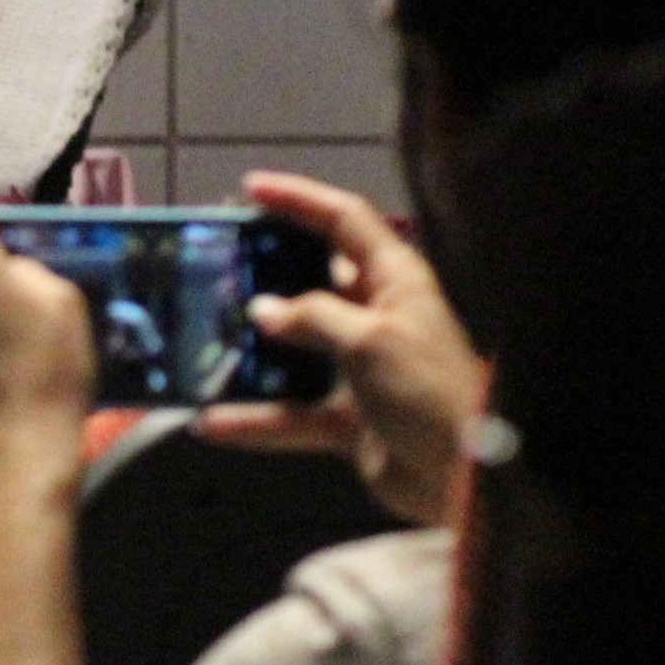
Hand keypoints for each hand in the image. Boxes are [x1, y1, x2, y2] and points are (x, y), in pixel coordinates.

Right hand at [195, 171, 480, 526]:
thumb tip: (264, 311)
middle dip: (263, 276)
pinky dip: (253, 420)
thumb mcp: (371, 339)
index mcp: (395, 280)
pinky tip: (211, 422)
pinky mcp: (345, 418)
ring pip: (292, 352)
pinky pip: (288, 414)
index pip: (345, 222)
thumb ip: (314, 317)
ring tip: (200, 345)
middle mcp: (375, 316)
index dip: (300, 200)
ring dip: (249, 355)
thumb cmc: (426, 389)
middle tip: (214, 269)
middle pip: (311, 283)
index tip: (250, 190)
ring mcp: (358, 369)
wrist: (463, 474)